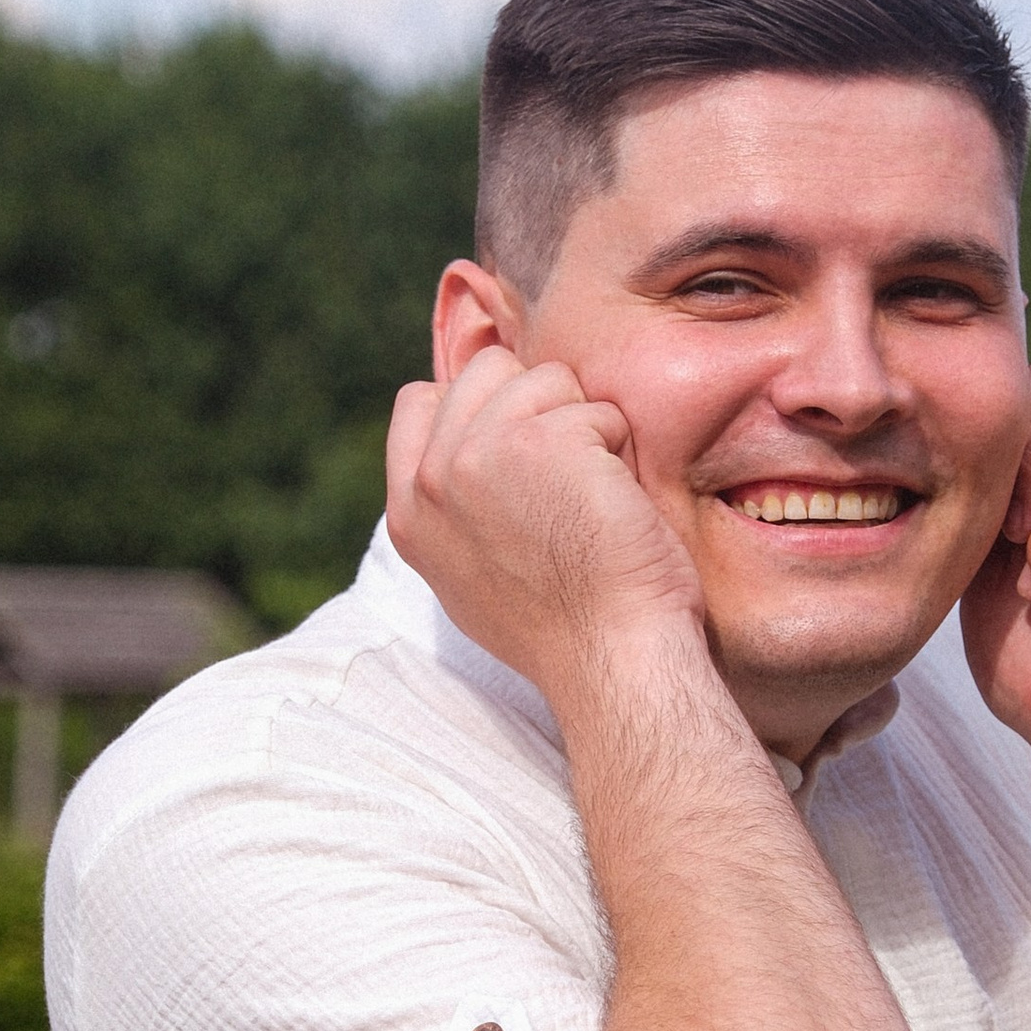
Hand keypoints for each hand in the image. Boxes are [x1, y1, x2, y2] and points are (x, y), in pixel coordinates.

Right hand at [387, 346, 702, 711]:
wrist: (611, 658)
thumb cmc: (565, 624)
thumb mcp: (468, 573)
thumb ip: (450, 506)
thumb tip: (460, 447)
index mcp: (408, 513)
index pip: (420, 399)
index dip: (480, 406)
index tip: (523, 457)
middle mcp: (432, 479)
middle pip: (487, 371)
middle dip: (538, 406)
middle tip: (566, 480)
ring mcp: (479, 454)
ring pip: (545, 378)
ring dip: (584, 425)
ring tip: (591, 496)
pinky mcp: (541, 442)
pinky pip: (598, 408)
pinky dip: (622, 446)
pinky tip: (616, 504)